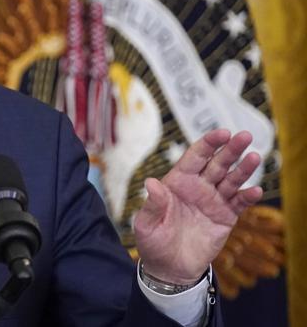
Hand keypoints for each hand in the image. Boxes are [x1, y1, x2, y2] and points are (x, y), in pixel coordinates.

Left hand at [134, 129, 262, 284]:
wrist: (169, 268)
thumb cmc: (153, 241)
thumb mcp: (146, 224)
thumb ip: (153, 204)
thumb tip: (151, 183)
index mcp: (177, 182)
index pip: (195, 157)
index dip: (208, 144)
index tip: (222, 133)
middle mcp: (198, 187)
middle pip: (217, 163)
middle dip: (230, 149)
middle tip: (244, 136)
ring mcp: (213, 201)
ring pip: (231, 180)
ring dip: (243, 169)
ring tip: (255, 157)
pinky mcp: (225, 217)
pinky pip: (238, 203)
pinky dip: (247, 196)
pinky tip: (255, 190)